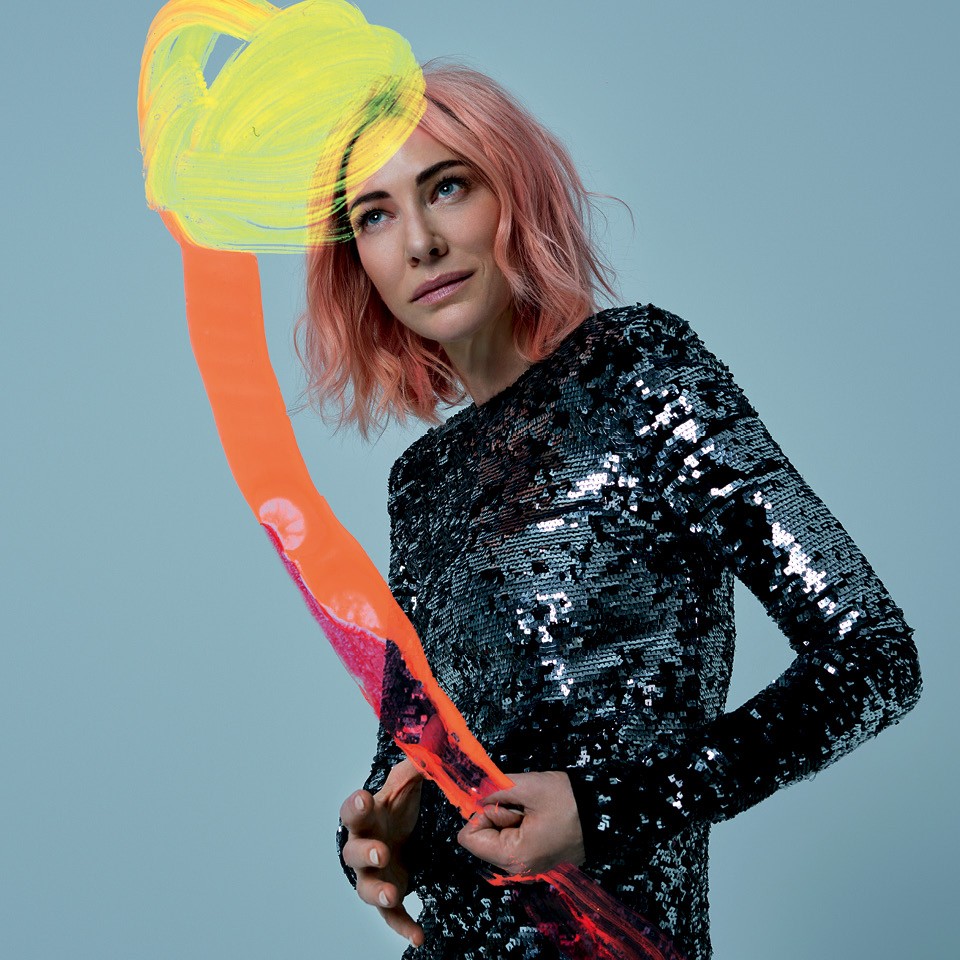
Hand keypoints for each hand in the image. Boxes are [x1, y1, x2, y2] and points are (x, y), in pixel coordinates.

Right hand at [340, 759, 424, 946]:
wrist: (400, 835)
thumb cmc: (396, 808)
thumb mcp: (406, 784)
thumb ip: (415, 767)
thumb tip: (429, 746)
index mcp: (367, 817)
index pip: (353, 810)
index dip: (356, 805)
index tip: (363, 799)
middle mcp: (364, 846)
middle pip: (353, 851)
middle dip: (365, 852)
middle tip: (380, 852)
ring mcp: (374, 873)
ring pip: (366, 887)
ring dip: (377, 891)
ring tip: (391, 894)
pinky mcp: (390, 893)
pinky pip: (392, 915)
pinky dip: (402, 925)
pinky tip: (417, 936)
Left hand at [457, 771, 584, 876]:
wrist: (603, 814)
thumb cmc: (569, 801)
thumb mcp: (528, 786)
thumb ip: (492, 789)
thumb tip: (470, 795)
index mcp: (513, 857)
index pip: (468, 838)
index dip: (482, 813)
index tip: (505, 804)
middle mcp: (517, 870)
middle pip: (484, 838)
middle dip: (499, 816)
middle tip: (525, 809)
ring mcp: (527, 869)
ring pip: (498, 839)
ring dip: (510, 821)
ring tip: (535, 814)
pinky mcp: (535, 863)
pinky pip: (513, 843)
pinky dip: (520, 828)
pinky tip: (540, 822)